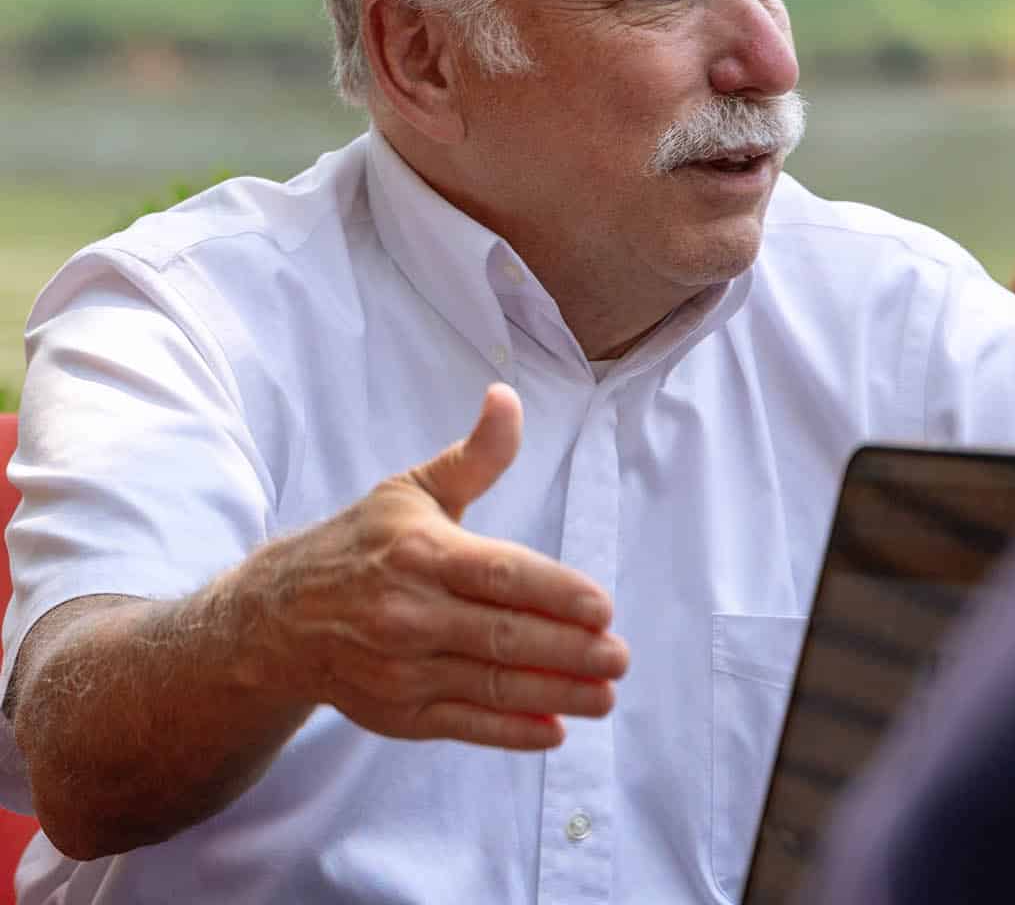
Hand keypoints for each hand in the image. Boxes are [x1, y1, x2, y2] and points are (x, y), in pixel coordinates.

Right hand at [234, 384, 627, 749]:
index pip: (501, 575)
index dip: (556, 593)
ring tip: (605, 695)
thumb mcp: (413, 490)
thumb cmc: (362, 546)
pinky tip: (556, 731)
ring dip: (555, 695)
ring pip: (491, 686)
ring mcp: (401, 669)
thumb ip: (475, 455)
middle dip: (570, 651)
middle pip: (503, 637)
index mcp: (422, 554)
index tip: (604, 608)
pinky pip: (464, 725)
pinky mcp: (397, 713)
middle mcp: (409, 614)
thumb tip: (507, 398)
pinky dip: (511, 732)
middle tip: (620, 657)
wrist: (277, 619)